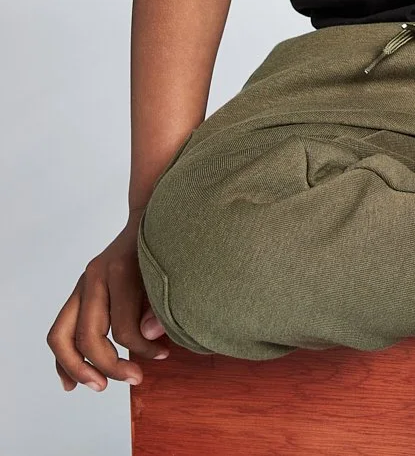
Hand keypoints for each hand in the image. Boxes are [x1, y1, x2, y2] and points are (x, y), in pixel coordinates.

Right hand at [47, 213, 170, 390]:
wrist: (151, 213)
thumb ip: (160, 305)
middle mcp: (95, 277)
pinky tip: (70, 381)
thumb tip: (148, 339)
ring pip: (62, 336)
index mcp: (120, 271)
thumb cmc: (165, 245)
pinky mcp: (79, 291)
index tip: (162, 355)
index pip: (124, 329)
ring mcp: (83, 284)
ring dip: (77, 368)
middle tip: (134, 378)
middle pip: (88, 336)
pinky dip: (63, 359)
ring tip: (99, 385)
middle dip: (108, 365)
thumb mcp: (170, 270)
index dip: (143, 350)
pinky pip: (61, 330)